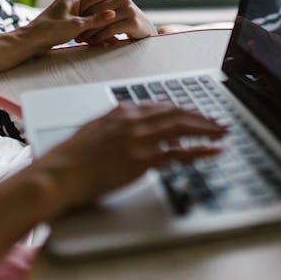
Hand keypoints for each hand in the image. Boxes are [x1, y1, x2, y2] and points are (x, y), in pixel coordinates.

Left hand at [22, 0, 116, 54]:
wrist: (30, 41)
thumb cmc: (51, 30)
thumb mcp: (77, 25)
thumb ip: (96, 19)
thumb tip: (113, 13)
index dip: (107, 6)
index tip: (117, 13)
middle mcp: (68, 2)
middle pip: (91, 8)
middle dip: (102, 17)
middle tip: (115, 24)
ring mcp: (65, 12)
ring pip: (86, 17)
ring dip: (95, 25)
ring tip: (107, 32)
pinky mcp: (62, 23)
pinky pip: (79, 24)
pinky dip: (87, 30)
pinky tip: (94, 37)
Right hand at [31, 103, 225, 212]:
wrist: (59, 173)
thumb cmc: (70, 158)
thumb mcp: (93, 132)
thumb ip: (113, 127)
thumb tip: (124, 130)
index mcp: (122, 112)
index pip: (161, 106)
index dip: (182, 110)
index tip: (195, 115)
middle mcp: (133, 121)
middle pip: (176, 113)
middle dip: (201, 117)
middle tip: (217, 123)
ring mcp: (138, 139)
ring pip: (182, 128)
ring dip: (206, 129)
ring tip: (221, 133)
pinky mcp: (141, 160)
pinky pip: (179, 153)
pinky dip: (200, 151)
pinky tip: (213, 152)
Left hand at [75, 0, 156, 44]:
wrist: (146, 30)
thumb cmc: (125, 21)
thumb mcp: (112, 9)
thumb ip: (99, 7)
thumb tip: (76, 7)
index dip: (80, 9)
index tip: (72, 20)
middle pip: (96, 10)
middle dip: (83, 23)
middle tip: (74, 33)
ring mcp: (128, 9)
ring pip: (102, 21)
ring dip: (89, 32)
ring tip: (79, 40)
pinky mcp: (132, 21)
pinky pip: (110, 30)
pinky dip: (99, 37)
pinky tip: (92, 43)